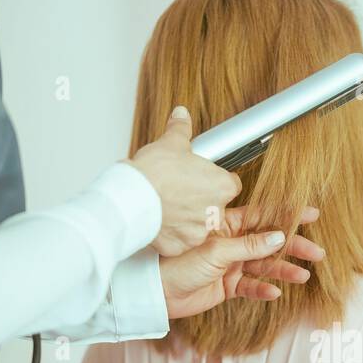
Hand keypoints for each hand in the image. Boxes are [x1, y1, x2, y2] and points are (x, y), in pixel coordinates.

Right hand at [126, 105, 241, 256]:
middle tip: (182, 191)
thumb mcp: (171, 143)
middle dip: (202, 201)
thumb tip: (182, 115)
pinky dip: (173, 233)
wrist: (131, 198)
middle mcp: (215, 212)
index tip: (205, 178)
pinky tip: (162, 220)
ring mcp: (199, 232)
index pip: (231, 184)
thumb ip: (181, 129)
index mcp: (221, 186)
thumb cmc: (153, 173)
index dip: (217, 180)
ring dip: (188, 218)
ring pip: (199, 225)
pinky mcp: (182, 246)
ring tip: (169, 205)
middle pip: (216, 207)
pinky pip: (181, 240)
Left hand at [160, 206, 322, 318]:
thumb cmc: (178, 264)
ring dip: (283, 270)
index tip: (311, 214)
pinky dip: (262, 290)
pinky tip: (274, 293)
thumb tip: (279, 238)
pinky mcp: (226, 286)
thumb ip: (250, 246)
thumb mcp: (217, 252)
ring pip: (263, 266)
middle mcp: (231, 243)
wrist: (157, 292)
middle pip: (270, 243)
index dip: (288, 215)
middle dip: (294, 247)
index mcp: (227, 225)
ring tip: (303, 276)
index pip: (264, 217)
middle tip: (317, 252)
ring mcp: (230, 265)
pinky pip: (249, 287)